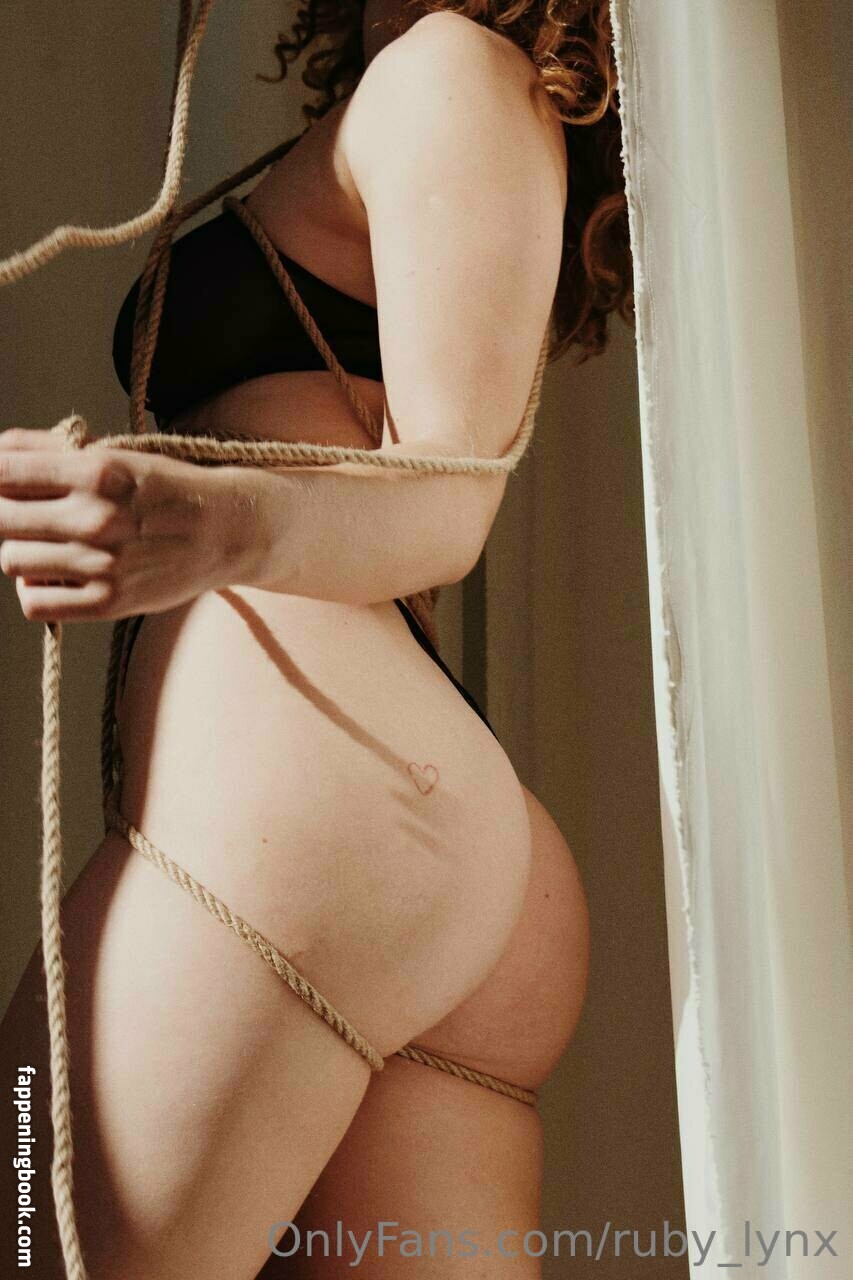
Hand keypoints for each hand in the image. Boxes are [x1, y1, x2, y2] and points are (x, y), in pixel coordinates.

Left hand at [0, 427, 239, 621]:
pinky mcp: (107, 602)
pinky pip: (35, 602)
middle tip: (21, 514)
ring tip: (42, 545)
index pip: (4, 472)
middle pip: (0, 518)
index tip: (3, 483)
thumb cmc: (167, 489)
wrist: (225, 531)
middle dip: (2, 513)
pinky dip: (32, 588)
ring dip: (18, 551)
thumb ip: (52, 449)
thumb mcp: (117, 455)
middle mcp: (94, 518)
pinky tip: (51, 575)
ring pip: (11, 560)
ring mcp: (100, 564)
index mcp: (94, 471)